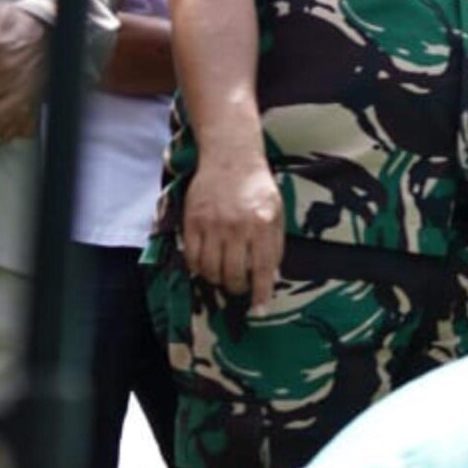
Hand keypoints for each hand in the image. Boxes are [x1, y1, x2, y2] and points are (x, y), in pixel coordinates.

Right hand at [183, 153, 285, 304]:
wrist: (231, 158)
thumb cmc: (257, 187)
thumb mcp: (276, 211)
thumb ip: (274, 243)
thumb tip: (271, 277)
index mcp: (263, 222)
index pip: (263, 268)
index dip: (260, 293)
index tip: (259, 310)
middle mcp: (237, 226)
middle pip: (233, 275)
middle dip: (237, 288)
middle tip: (239, 287)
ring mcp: (212, 225)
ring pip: (211, 271)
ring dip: (218, 280)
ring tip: (224, 275)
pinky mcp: (192, 223)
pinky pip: (193, 259)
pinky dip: (199, 269)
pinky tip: (207, 265)